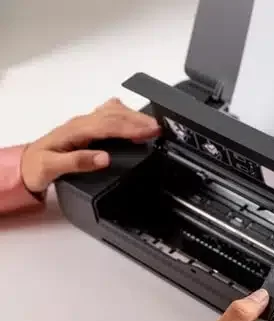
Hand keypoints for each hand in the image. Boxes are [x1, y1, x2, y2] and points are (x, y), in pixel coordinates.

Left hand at [21, 98, 159, 192]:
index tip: (149, 132)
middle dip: (139, 120)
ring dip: (135, 116)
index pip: (108, 125)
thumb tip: (104, 158)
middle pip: (114, 114)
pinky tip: (135, 119)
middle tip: (160, 129)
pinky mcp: (88, 126)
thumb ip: (78, 162)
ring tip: (154, 125)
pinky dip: (127, 115)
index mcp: (74, 131)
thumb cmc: (37, 167)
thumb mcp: (51, 168)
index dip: (131, 127)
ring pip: (114, 112)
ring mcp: (85, 123)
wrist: (26, 166)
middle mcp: (81, 123)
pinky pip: (110, 114)